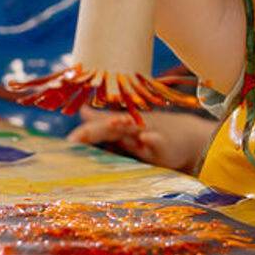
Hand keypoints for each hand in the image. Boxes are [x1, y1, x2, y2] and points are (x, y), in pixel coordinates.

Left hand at [67, 106, 214, 172]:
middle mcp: (133, 125)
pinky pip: (159, 139)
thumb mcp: (126, 128)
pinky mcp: (165, 142)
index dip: (84, 133)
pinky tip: (146, 138)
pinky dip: (152, 138)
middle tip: (76, 139)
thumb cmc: (152, 132)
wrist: (187, 136)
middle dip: (95, 131)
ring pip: (134, 128)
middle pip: (111, 126)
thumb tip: (82, 112)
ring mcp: (149, 131)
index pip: (99, 127)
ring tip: (111, 125)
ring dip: (123, 126)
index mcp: (121, 124)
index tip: (67, 142)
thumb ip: (104, 121)